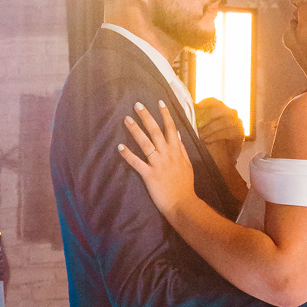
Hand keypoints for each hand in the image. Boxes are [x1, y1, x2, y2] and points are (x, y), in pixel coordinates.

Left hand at [118, 101, 195, 222]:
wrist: (183, 204)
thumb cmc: (185, 186)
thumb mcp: (187, 164)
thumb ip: (182, 149)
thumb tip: (176, 134)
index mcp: (177, 151)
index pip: (171, 128)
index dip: (165, 114)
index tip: (159, 102)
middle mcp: (167, 154)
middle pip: (156, 131)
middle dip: (146, 117)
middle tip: (137, 105)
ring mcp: (158, 164)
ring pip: (145, 143)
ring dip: (135, 130)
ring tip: (126, 119)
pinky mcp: (150, 175)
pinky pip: (137, 162)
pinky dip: (128, 154)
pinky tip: (120, 146)